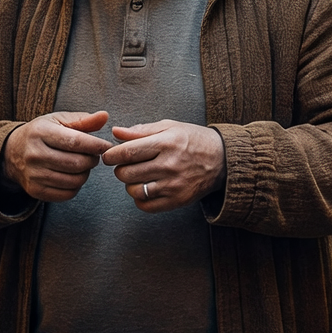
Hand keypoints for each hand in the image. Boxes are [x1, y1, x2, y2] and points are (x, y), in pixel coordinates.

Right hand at [0, 110, 113, 203]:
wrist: (12, 153)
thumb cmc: (41, 133)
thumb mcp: (58, 120)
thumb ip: (83, 120)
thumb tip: (104, 116)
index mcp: (41, 132)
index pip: (75, 142)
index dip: (96, 145)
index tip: (106, 146)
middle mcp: (34, 154)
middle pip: (76, 163)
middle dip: (92, 160)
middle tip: (93, 156)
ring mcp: (33, 175)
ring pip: (74, 181)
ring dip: (85, 173)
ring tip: (83, 164)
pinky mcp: (35, 190)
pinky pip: (66, 194)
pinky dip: (76, 186)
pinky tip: (73, 175)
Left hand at [103, 120, 224, 210]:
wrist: (223, 160)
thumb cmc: (194, 140)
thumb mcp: (170, 127)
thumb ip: (142, 130)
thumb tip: (116, 132)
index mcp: (167, 143)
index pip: (128, 152)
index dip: (111, 155)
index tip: (108, 156)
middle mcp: (169, 165)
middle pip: (126, 173)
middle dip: (120, 169)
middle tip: (127, 165)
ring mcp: (173, 185)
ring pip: (133, 190)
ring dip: (130, 184)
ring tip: (139, 176)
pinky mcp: (176, 201)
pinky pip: (145, 205)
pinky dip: (140, 198)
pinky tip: (147, 188)